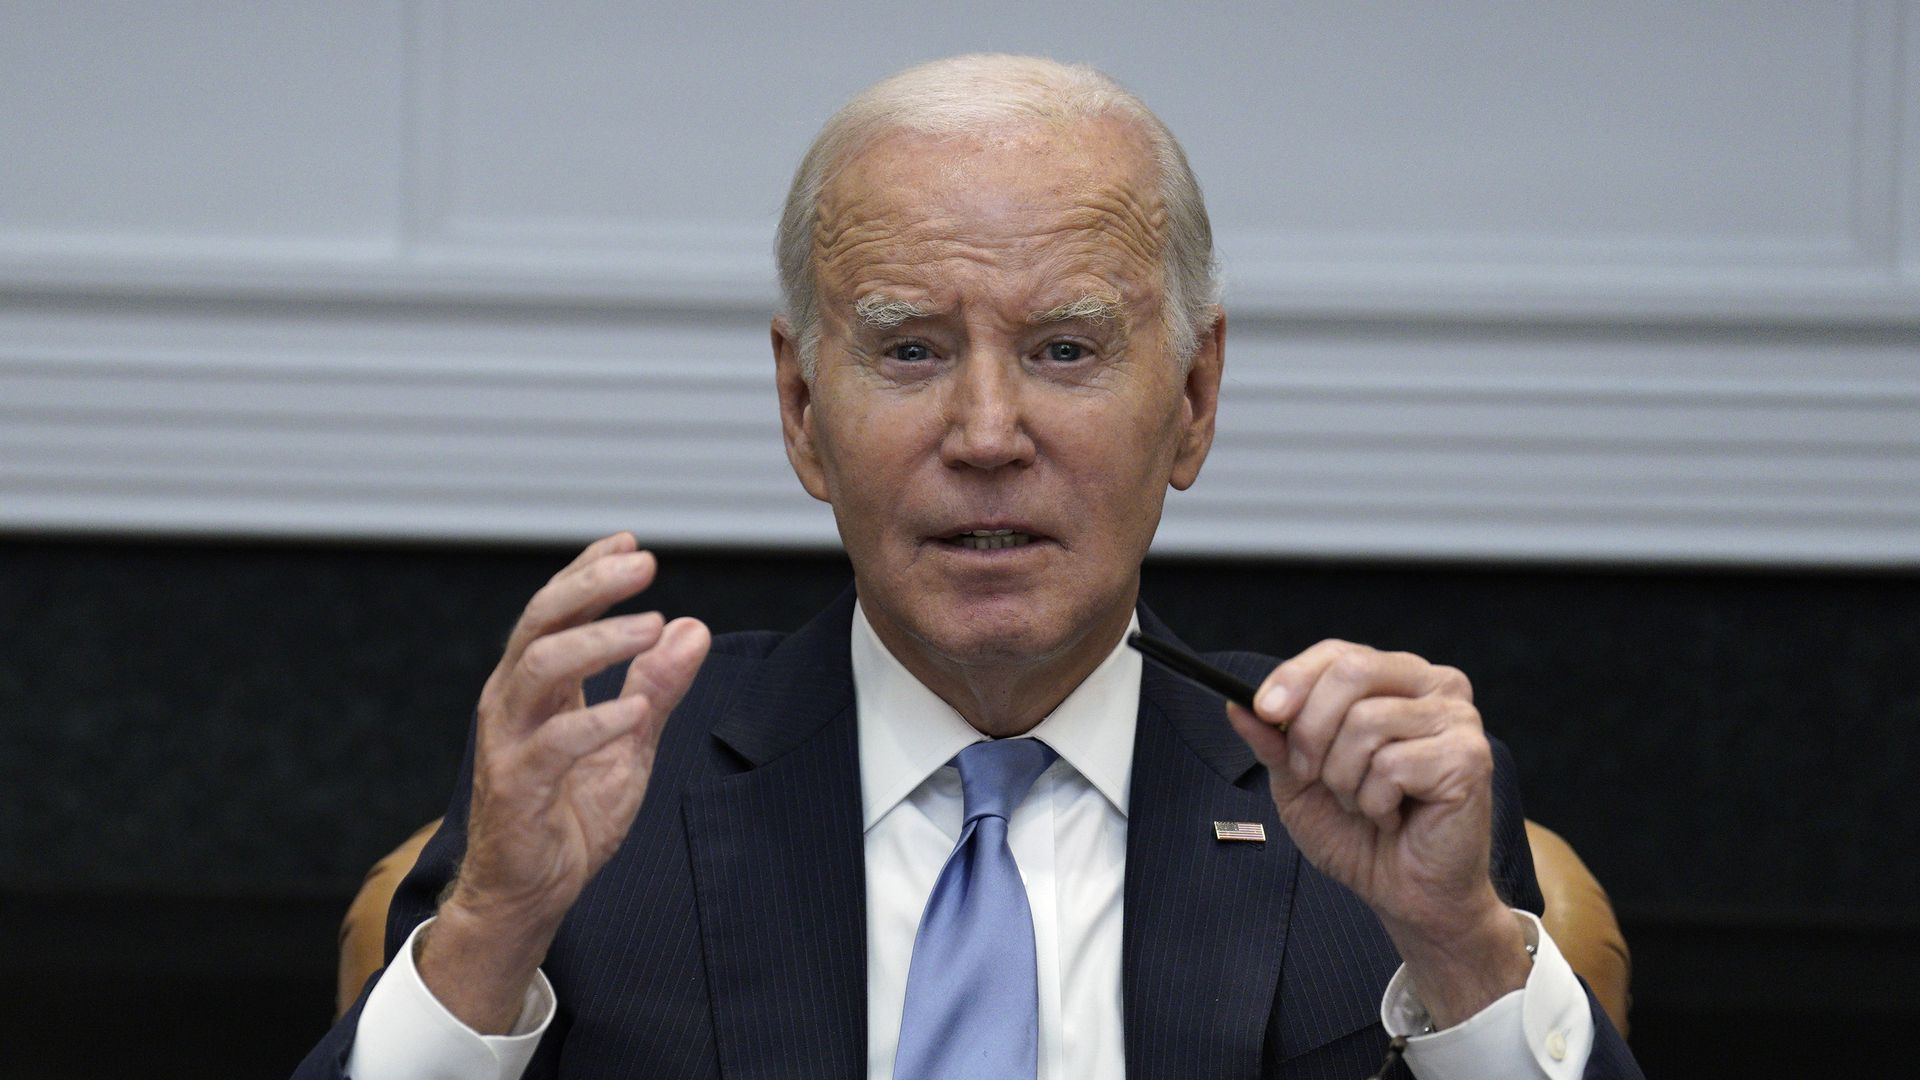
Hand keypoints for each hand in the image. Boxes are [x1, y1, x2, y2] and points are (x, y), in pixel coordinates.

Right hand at [419, 532, 710, 1031]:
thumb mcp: (630, 744)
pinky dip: (597, 721)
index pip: (555, 609)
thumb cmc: (571, 812)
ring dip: (598, 640)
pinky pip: (553, 743)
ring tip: (651, 627)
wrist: (530, 891)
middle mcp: (512, 701)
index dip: (589, 570)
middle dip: (590, 584)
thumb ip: (657, 688)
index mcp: (535, 685)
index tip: (631, 542)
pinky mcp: (516, 787)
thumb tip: (693, 629)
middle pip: (540, 621)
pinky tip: (635, 710)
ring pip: (540, 667)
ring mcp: (509, 741)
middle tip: (643, 564)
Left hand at [1225, 639, 1527, 1026]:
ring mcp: (1458, 720)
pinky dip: (1375, 801)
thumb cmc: (1360, 833)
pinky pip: (1392, 764)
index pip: (1339, 653)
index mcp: (1397, 680)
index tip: (1264, 711)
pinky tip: (1393, 817)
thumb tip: (1237, 706)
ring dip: (1344, 777)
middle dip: (1312, 731)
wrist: (1407, 894)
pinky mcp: (1469, 757)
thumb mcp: (1299, 782)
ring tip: (1363, 804)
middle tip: (1312, 776)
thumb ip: (1274, 741)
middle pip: (1352, 673)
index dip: (1294, 677)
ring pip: (1367, 722)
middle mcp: (1435, 687)